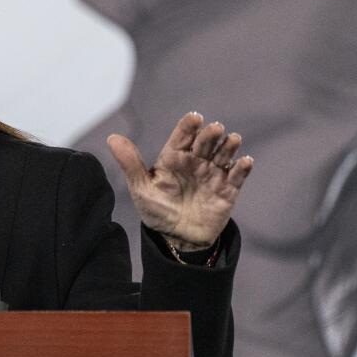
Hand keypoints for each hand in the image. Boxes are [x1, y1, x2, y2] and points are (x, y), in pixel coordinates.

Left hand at [106, 112, 252, 250]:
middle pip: (205, 142)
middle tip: (215, 129)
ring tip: (232, 140)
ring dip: (229, 146)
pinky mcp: (228, 189)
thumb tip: (112, 137)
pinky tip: (244, 162)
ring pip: (224, 154)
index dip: (188, 126)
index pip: (182, 137)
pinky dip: (242, 168)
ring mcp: (213, 174)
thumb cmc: (157, 209)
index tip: (194, 118)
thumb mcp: (141, 187)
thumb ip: (130, 163)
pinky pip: (237, 176)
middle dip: (210, 135)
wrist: (176, 238)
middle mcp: (196, 161)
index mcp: (174, 157)